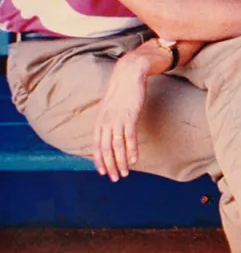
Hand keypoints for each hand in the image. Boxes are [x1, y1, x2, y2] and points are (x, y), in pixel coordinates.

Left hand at [92, 57, 147, 181]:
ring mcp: (117, 119)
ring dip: (120, 162)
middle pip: (105, 149)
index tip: (102, 172)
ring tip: (124, 173)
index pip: (96, 145)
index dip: (98, 160)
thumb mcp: (110, 107)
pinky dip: (131, 150)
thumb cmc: (122, 91)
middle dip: (109, 165)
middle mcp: (105, 122)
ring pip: (117, 146)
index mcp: (99, 121)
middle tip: (114, 178)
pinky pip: (129, 137)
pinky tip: (134, 159)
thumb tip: (109, 132)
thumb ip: (108, 120)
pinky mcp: (130, 116)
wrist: (129, 74)